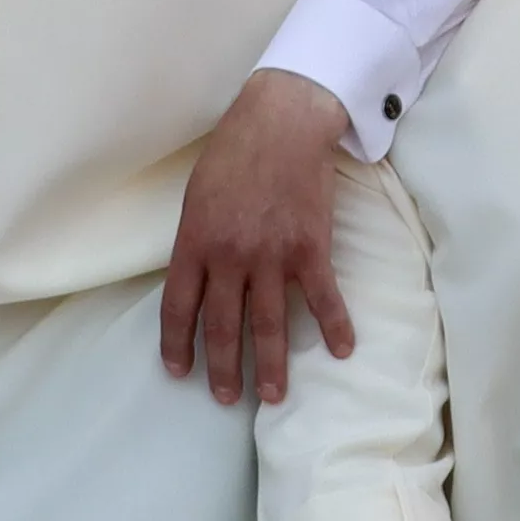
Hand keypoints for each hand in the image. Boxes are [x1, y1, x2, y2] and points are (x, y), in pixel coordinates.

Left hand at [160, 65, 356, 404]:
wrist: (282, 122)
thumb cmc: (234, 151)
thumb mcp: (197, 195)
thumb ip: (195, 240)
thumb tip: (194, 277)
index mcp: (194, 242)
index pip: (178, 307)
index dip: (177, 344)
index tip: (179, 372)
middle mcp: (230, 257)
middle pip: (223, 326)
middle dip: (223, 368)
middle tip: (226, 399)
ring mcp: (272, 256)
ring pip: (269, 324)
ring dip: (271, 365)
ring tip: (273, 397)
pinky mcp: (310, 249)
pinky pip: (322, 298)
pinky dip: (334, 326)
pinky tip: (342, 351)